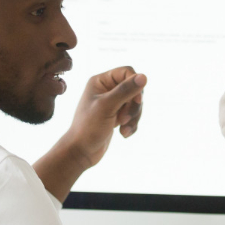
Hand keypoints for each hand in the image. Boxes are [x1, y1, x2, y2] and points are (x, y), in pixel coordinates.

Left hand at [33, 67, 145, 200]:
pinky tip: (124, 134)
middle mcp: (106, 89)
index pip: (127, 71)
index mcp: (100, 81)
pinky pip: (133, 115)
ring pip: (135, 103)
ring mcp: (112, 103)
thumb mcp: (107, 107)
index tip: (137, 101)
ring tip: (124, 129)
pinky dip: (132, 125)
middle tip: (124, 119)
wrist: (80, 152)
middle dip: (134, 106)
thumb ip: (125, 91)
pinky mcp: (117, 116)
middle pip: (134, 89)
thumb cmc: (88, 128)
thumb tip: (144, 77)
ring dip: (134, 117)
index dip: (135, 85)